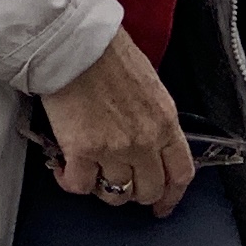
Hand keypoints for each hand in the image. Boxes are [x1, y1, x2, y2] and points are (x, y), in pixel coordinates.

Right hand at [40, 30, 192, 217]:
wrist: (74, 42)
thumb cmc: (106, 52)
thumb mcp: (148, 84)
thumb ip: (152, 116)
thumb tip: (145, 136)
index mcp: (165, 122)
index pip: (180, 173)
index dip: (171, 195)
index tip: (162, 203)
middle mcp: (144, 141)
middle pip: (148, 190)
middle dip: (134, 193)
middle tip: (119, 185)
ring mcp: (113, 149)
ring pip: (115, 194)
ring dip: (102, 188)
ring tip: (89, 173)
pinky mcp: (81, 150)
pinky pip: (80, 185)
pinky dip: (71, 182)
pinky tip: (65, 170)